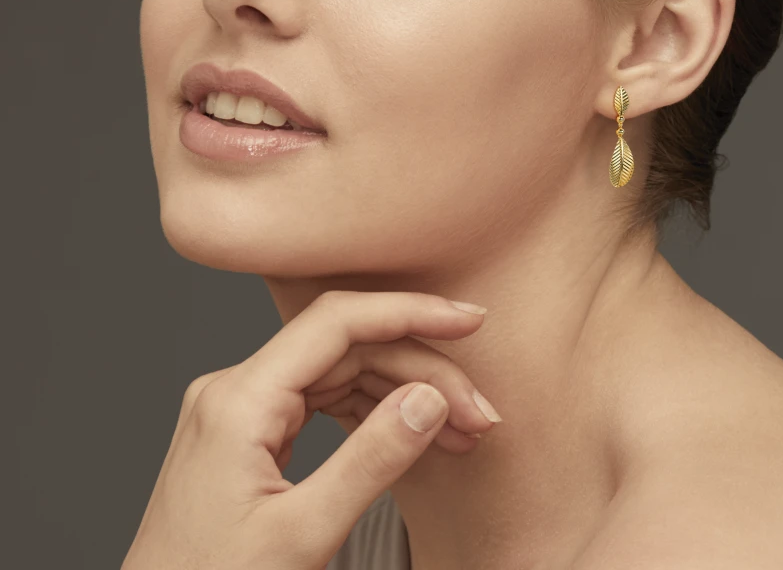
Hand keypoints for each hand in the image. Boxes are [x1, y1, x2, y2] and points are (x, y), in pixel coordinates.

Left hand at [122, 290, 498, 569]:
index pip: (337, 322)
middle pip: (349, 350)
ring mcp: (242, 410)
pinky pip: (326, 402)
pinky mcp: (252, 433)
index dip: (410, 313)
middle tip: (479, 414)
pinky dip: (375, 416)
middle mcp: (236, 389)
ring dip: (406, 396)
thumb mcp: (301, 535)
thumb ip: (371, 461)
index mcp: (238, 400)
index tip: (468, 323)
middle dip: (421, 374)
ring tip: (463, 430)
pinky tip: (417, 435)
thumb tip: (431, 398)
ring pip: (343, 374)